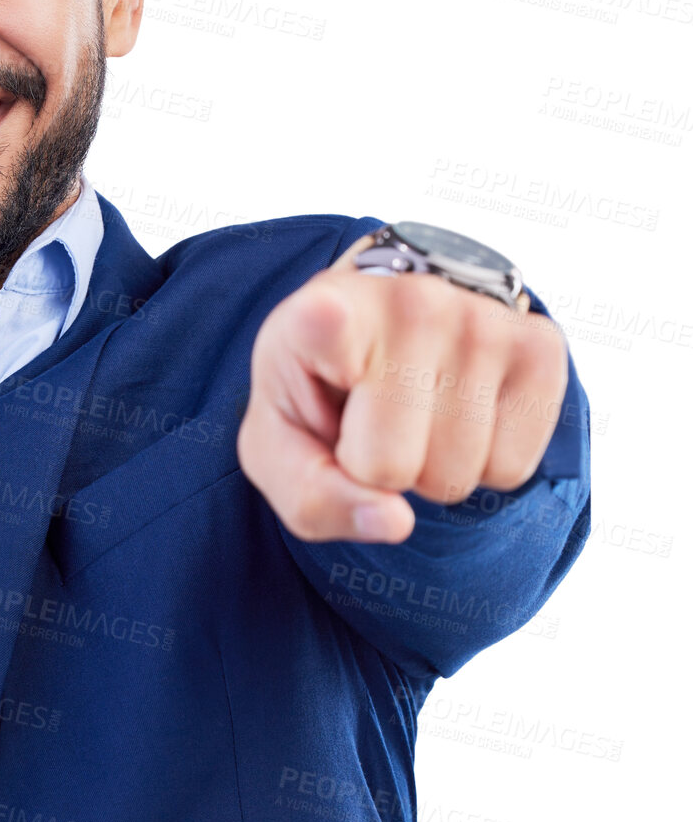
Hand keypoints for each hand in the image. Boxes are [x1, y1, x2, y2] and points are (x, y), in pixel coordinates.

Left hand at [237, 234, 568, 542]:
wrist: (381, 329)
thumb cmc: (320, 391)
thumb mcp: (280, 443)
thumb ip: (313, 494)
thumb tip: (395, 520)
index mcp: (320, 310)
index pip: (325, 321)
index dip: (325, 328)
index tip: (325, 314)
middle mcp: (408, 300)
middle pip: (393, 465)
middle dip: (379, 471)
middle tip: (370, 420)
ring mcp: (481, 318)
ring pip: (458, 474)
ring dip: (432, 468)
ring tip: (412, 411)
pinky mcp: (541, 345)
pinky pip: (512, 470)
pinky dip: (483, 465)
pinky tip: (457, 411)